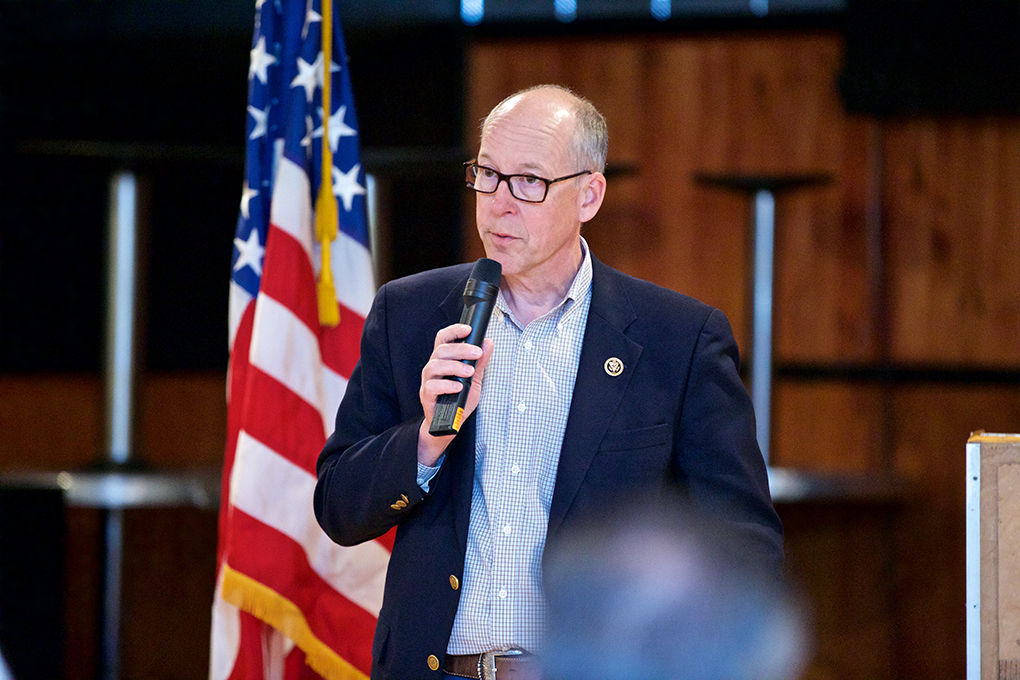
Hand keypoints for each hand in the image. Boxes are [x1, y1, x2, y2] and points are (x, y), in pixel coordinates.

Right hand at [417, 323, 493, 464]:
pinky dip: (447, 385)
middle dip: (461, 349)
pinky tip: (459, 387)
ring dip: (454, 366)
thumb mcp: (474, 379)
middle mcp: (433, 368)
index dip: (454, 331)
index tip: (468, 329)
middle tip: (477, 353)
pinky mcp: (426, 396)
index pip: (443, 339)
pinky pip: (432, 386)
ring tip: (470, 371)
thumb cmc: (459, 399)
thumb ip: (480, 362)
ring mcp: (428, 381)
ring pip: (434, 365)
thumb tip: (488, 343)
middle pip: (441, 350)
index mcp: (443, 360)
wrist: (449, 424)